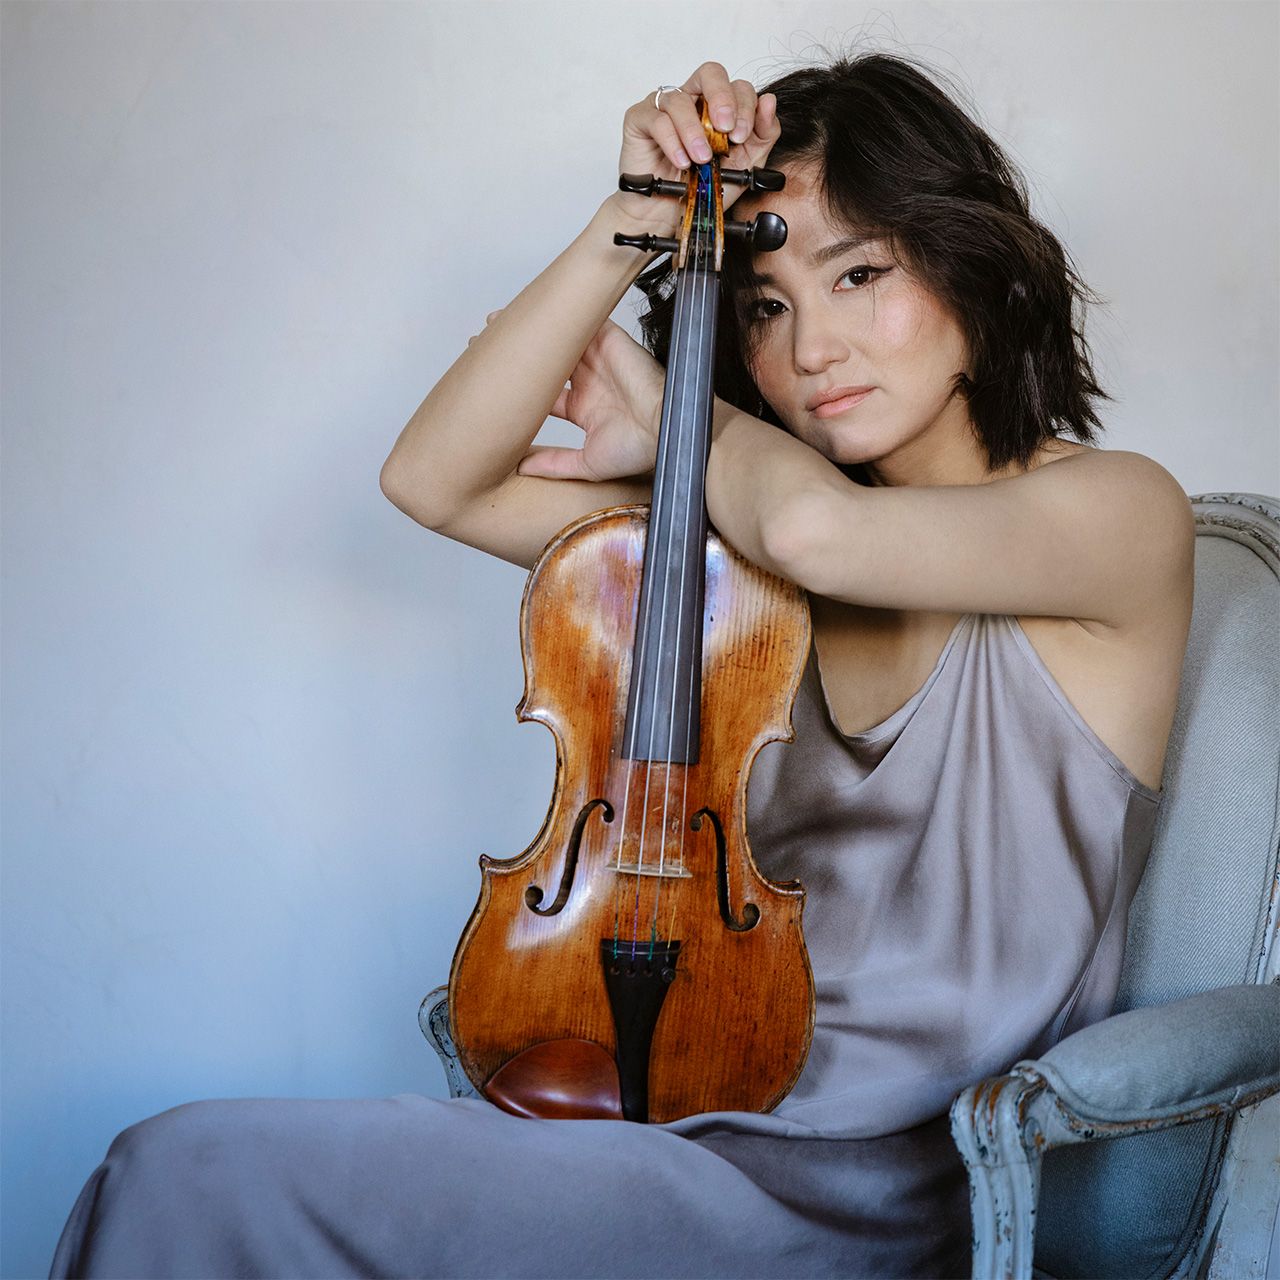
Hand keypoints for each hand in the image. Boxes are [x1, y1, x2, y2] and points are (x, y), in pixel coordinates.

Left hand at [485, 313, 665, 482]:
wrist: (666, 431)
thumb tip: (519, 469)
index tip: (491, 382)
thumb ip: (554, 463)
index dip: (519, 385)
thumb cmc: (639, 450)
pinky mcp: (610, 340)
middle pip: (546, 360)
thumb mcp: (586, 463)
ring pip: (558, 337)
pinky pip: (582, 318)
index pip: (544, 392)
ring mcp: (599, 359)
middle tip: (482, 344)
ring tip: (496, 321)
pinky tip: (532, 306)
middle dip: (518, 353)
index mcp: (585, 407)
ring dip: (530, 329)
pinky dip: (561, 310)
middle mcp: (590, 381)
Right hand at [611, 62, 781, 234]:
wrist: (667, 215)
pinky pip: (657, 118)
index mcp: (718, 107)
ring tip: (701, 159)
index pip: (736, 87)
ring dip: (694, 131)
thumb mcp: (744, 165)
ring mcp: (664, 107)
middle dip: (722, 98)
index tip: (741, 136)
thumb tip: (769, 101)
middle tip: (726, 128)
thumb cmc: (703, 189)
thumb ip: (762, 135)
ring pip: (680, 99)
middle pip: (710, 72)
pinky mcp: (640, 119)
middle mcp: (692, 99)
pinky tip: (681, 161)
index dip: (744, 106)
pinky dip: (672, 140)